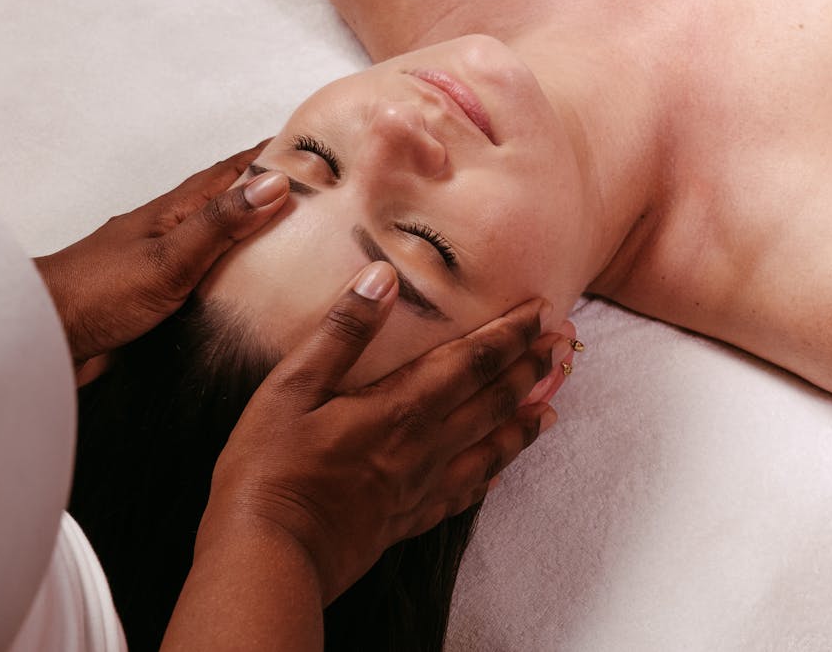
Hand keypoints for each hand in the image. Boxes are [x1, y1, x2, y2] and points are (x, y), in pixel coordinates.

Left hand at [34, 141, 288, 370]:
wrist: (41, 337)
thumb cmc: (95, 295)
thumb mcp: (169, 259)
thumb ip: (220, 224)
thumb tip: (273, 184)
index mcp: (175, 211)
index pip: (233, 170)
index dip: (272, 156)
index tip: (313, 148)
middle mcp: (171, 230)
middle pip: (229, 202)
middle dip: (270, 193)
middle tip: (316, 196)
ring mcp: (163, 263)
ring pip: (219, 240)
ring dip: (253, 235)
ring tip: (296, 241)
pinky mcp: (157, 296)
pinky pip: (206, 276)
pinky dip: (234, 274)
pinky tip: (249, 290)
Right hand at [196, 261, 573, 603]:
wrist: (267, 554)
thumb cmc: (269, 467)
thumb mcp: (292, 386)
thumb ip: (342, 332)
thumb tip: (383, 278)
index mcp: (399, 408)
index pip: (469, 361)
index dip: (507, 334)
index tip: (540, 310)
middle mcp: (422, 447)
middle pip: (490, 402)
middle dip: (529, 369)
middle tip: (563, 346)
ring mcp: (418, 488)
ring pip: (488, 450)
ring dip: (522, 424)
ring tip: (551, 407)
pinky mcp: (405, 521)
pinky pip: (462, 495)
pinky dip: (488, 476)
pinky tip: (497, 474)